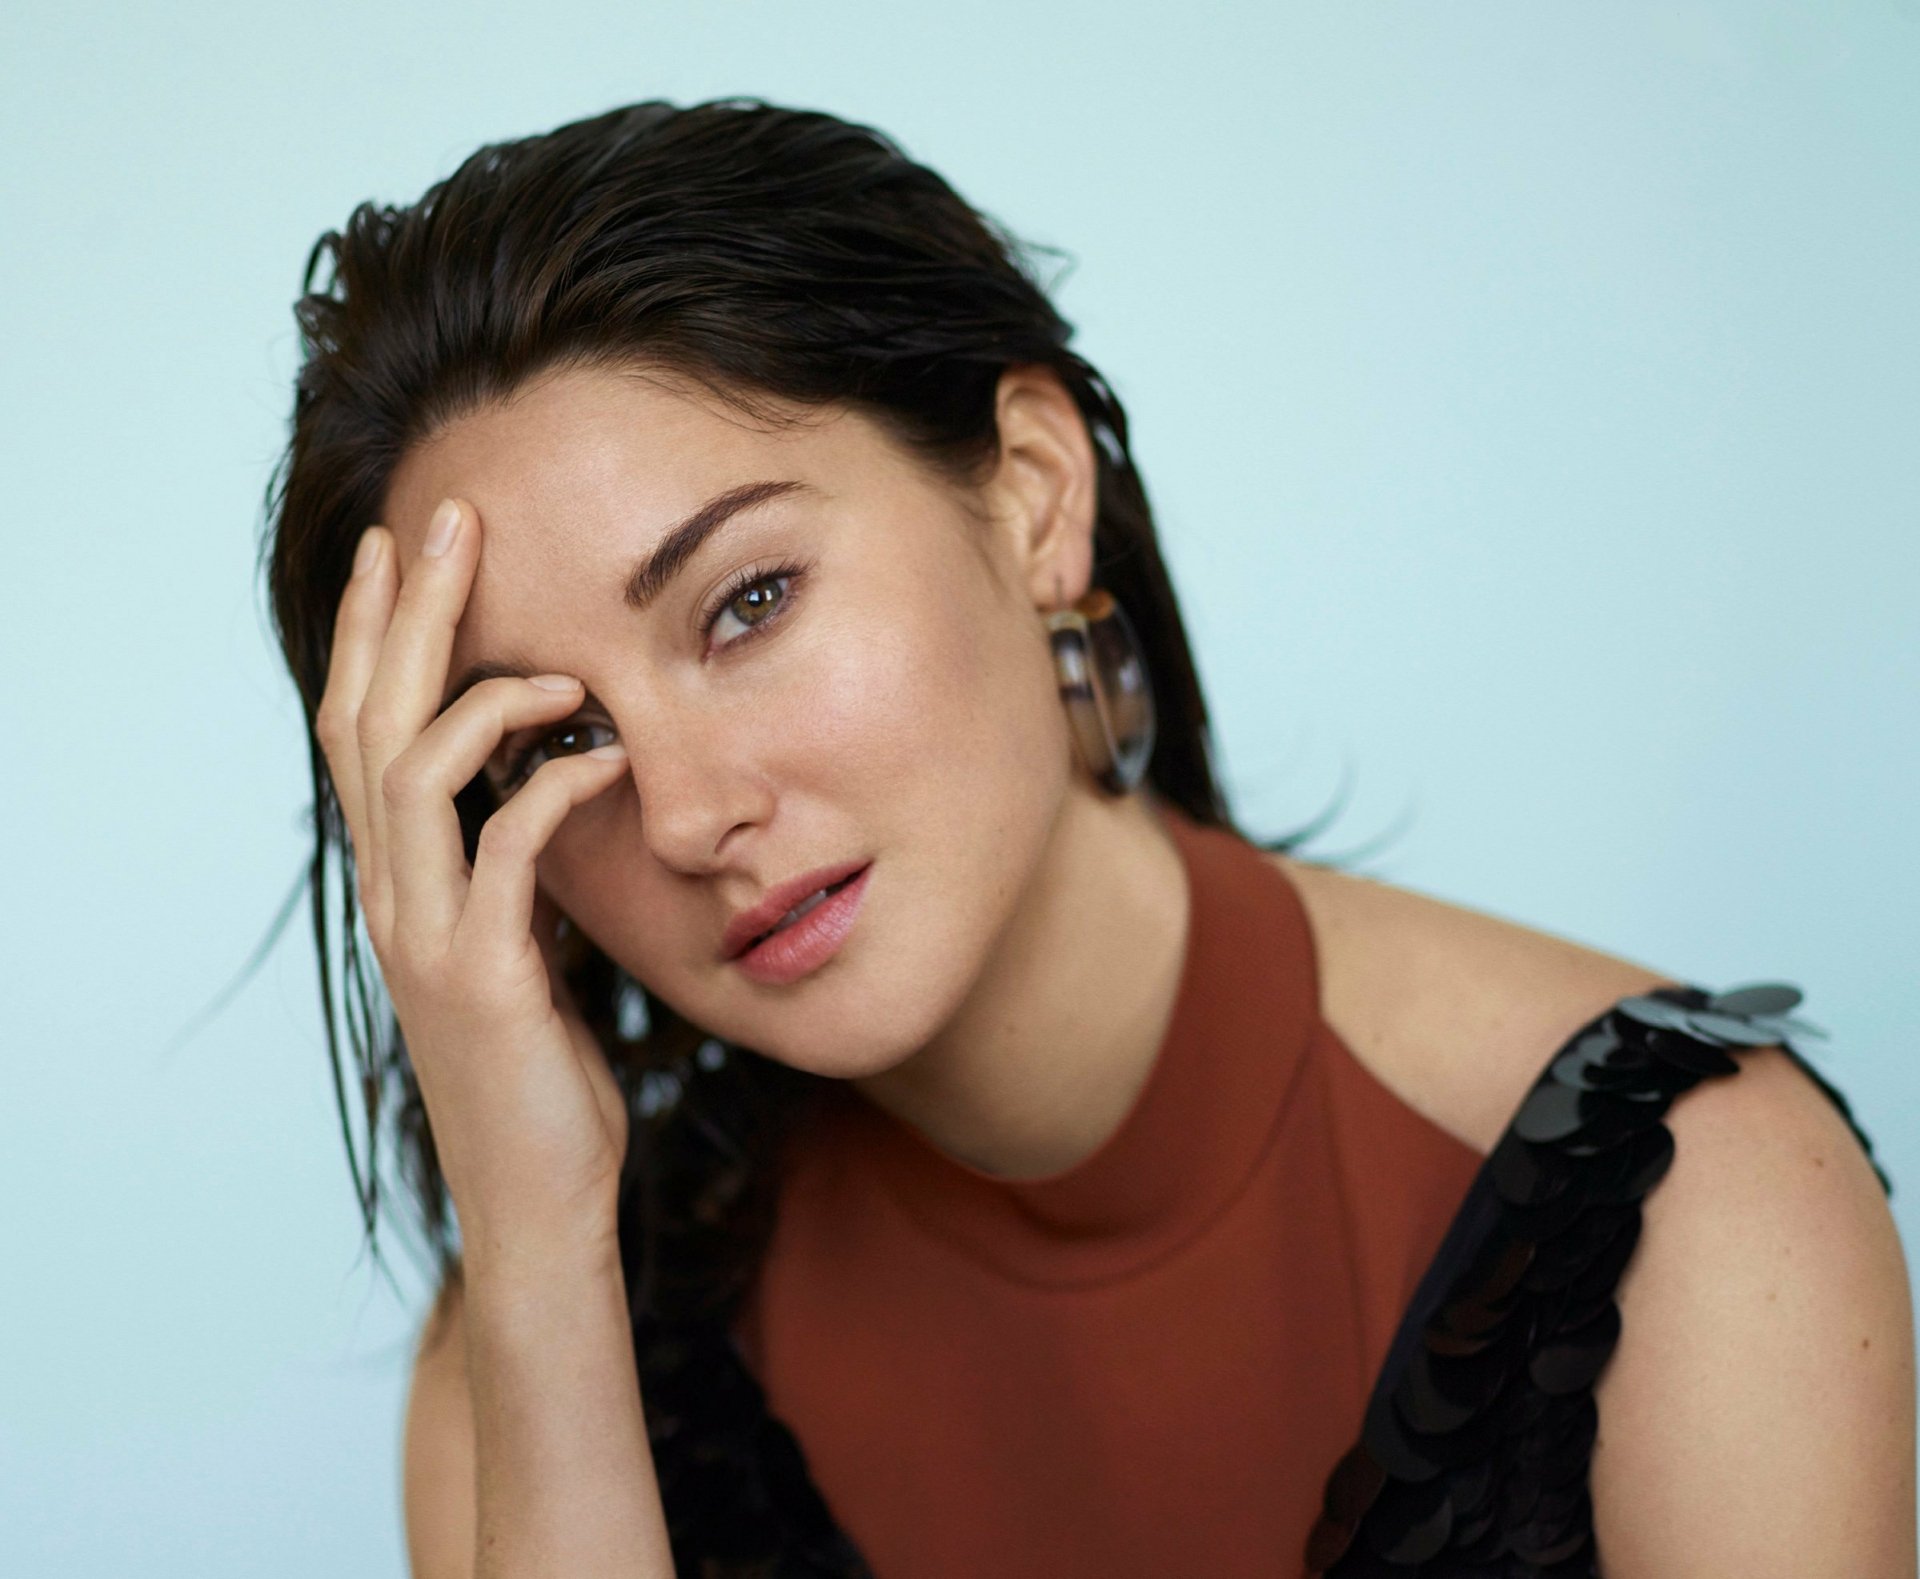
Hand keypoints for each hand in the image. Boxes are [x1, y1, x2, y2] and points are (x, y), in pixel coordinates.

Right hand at [315, 497, 632, 1259]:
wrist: (539, 1197)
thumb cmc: (540, 1074)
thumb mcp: (519, 949)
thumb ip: (513, 872)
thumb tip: (548, 790)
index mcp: (402, 881)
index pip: (361, 729)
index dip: (375, 634)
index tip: (407, 548)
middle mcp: (395, 895)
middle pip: (369, 722)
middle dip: (409, 616)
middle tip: (454, 521)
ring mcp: (429, 936)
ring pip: (412, 773)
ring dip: (478, 694)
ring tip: (553, 663)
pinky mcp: (484, 976)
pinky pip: (505, 854)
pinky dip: (550, 793)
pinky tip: (602, 761)